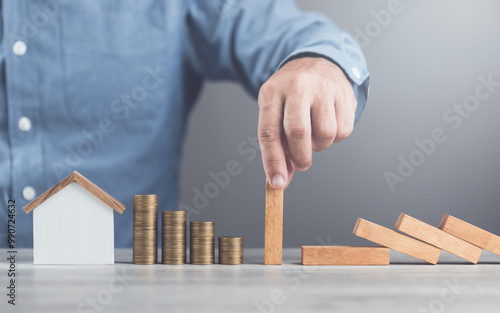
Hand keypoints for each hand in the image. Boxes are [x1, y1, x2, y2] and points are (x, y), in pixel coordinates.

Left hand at [257, 57, 356, 188]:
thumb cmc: (290, 95)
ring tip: (314, 134)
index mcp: (272, 92)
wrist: (315, 62)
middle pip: (298, 132)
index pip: (269, 131)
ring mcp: (323, 88)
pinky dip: (335, 138)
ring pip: (324, 135)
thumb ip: (276, 144)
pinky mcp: (344, 94)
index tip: (277, 183)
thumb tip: (280, 180)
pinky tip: (328, 124)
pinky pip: (343, 131)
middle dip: (300, 157)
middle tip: (301, 163)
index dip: (273, 161)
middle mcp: (297, 86)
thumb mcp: (275, 110)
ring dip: (319, 146)